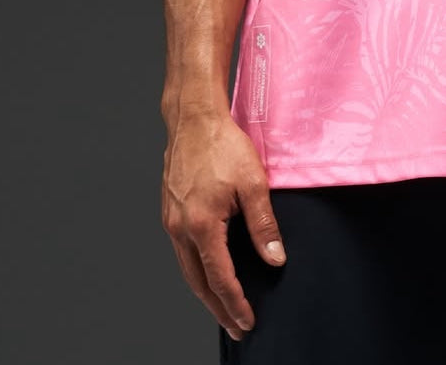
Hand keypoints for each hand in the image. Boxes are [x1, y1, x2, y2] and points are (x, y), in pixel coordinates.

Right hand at [161, 107, 285, 342]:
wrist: (194, 117)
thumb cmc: (223, 144)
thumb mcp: (253, 183)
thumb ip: (264, 225)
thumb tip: (275, 259)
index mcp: (202, 225)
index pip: (220, 279)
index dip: (235, 304)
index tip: (247, 322)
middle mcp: (181, 228)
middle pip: (199, 283)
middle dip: (218, 309)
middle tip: (236, 328)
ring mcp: (172, 220)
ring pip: (187, 269)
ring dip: (206, 293)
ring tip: (222, 308)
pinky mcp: (170, 210)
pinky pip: (182, 251)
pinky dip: (196, 270)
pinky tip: (208, 271)